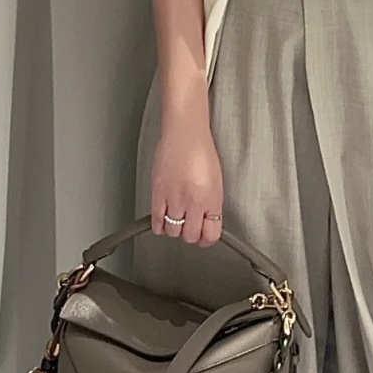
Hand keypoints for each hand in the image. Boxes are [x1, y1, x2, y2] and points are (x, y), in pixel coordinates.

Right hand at [150, 121, 223, 246]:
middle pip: (189, 236)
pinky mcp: (158, 194)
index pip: (211, 234)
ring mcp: (175, 199)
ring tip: (175, 220)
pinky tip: (162, 220)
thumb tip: (207, 220)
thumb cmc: (202, 151)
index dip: (206, 239)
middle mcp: (194, 202)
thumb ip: (211, 204)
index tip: (204, 237)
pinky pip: (157, 221)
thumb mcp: (216, 181)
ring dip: (174, 229)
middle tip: (188, 228)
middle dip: (189, 235)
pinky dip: (159, 225)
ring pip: (173, 231)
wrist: (185, 134)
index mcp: (212, 199)